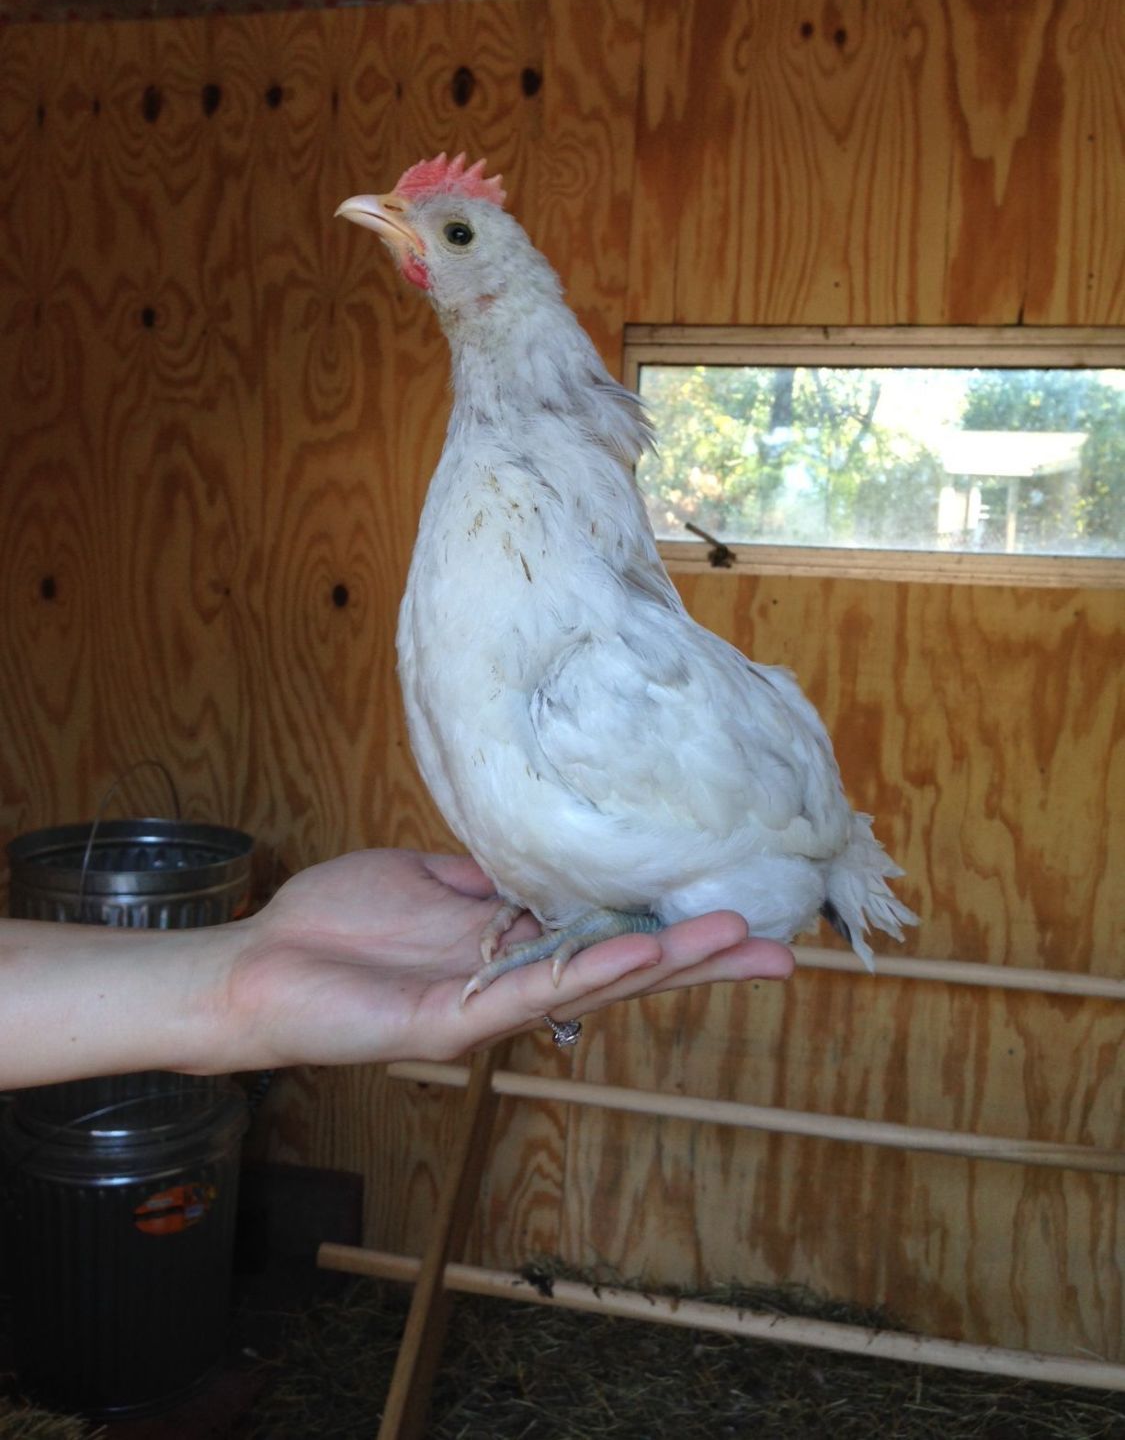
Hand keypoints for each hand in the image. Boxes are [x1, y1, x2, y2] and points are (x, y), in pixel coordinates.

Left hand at [216, 848, 794, 1068]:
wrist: (258, 967)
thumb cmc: (335, 923)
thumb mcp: (423, 877)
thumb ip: (484, 873)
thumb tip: (538, 850)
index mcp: (510, 943)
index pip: (607, 933)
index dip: (670, 924)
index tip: (737, 907)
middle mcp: (513, 979)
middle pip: (623, 970)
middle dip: (700, 960)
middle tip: (782, 950)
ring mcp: (488, 1007)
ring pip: (593, 988)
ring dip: (665, 965)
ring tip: (734, 940)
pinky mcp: (451, 1025)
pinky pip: (529, 997)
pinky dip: (587, 976)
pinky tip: (640, 958)